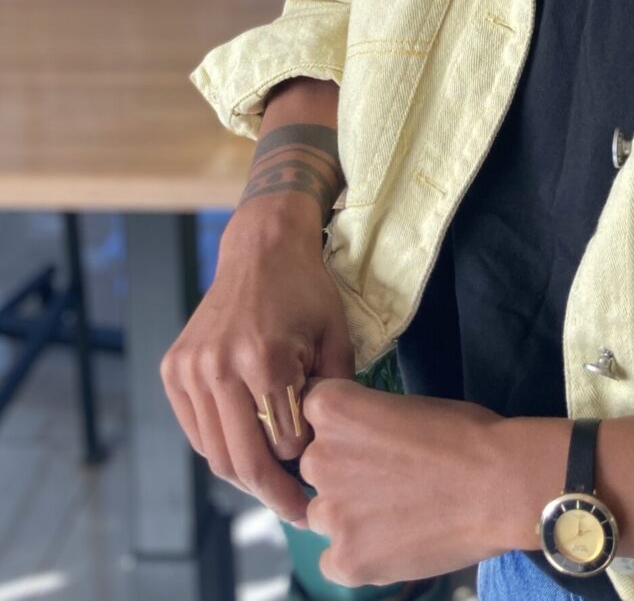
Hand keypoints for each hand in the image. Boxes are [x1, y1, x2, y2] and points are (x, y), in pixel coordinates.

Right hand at [160, 215, 355, 526]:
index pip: (286, 444)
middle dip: (273, 494)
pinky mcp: (173, 369)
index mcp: (265, 360)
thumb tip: (325, 453)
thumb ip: (334, 398)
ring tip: (272, 485)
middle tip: (298, 511)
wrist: (261, 247)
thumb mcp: (336, 338)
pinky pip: (196, 431)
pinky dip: (220, 448)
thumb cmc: (306, 291)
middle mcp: (219, 368)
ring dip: (244, 478)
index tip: (323, 470)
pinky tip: (246, 449)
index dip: (308, 459)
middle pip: (243, 461)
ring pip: (215, 453)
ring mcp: (191, 369)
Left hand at [299, 380, 523, 588]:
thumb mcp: (407, 407)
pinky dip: (357, 555)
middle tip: (386, 479)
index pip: (308, 413)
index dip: (336, 428)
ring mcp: (331, 513)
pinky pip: (332, 560)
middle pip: (314, 467)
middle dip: (342, 473)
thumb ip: (368, 422)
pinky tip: (392, 544)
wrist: (500, 484)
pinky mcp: (346, 559)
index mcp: (334, 410)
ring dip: (348, 515)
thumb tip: (358, 444)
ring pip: (321, 515)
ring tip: (396, 514)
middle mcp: (320, 459)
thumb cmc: (465, 434)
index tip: (361, 437)